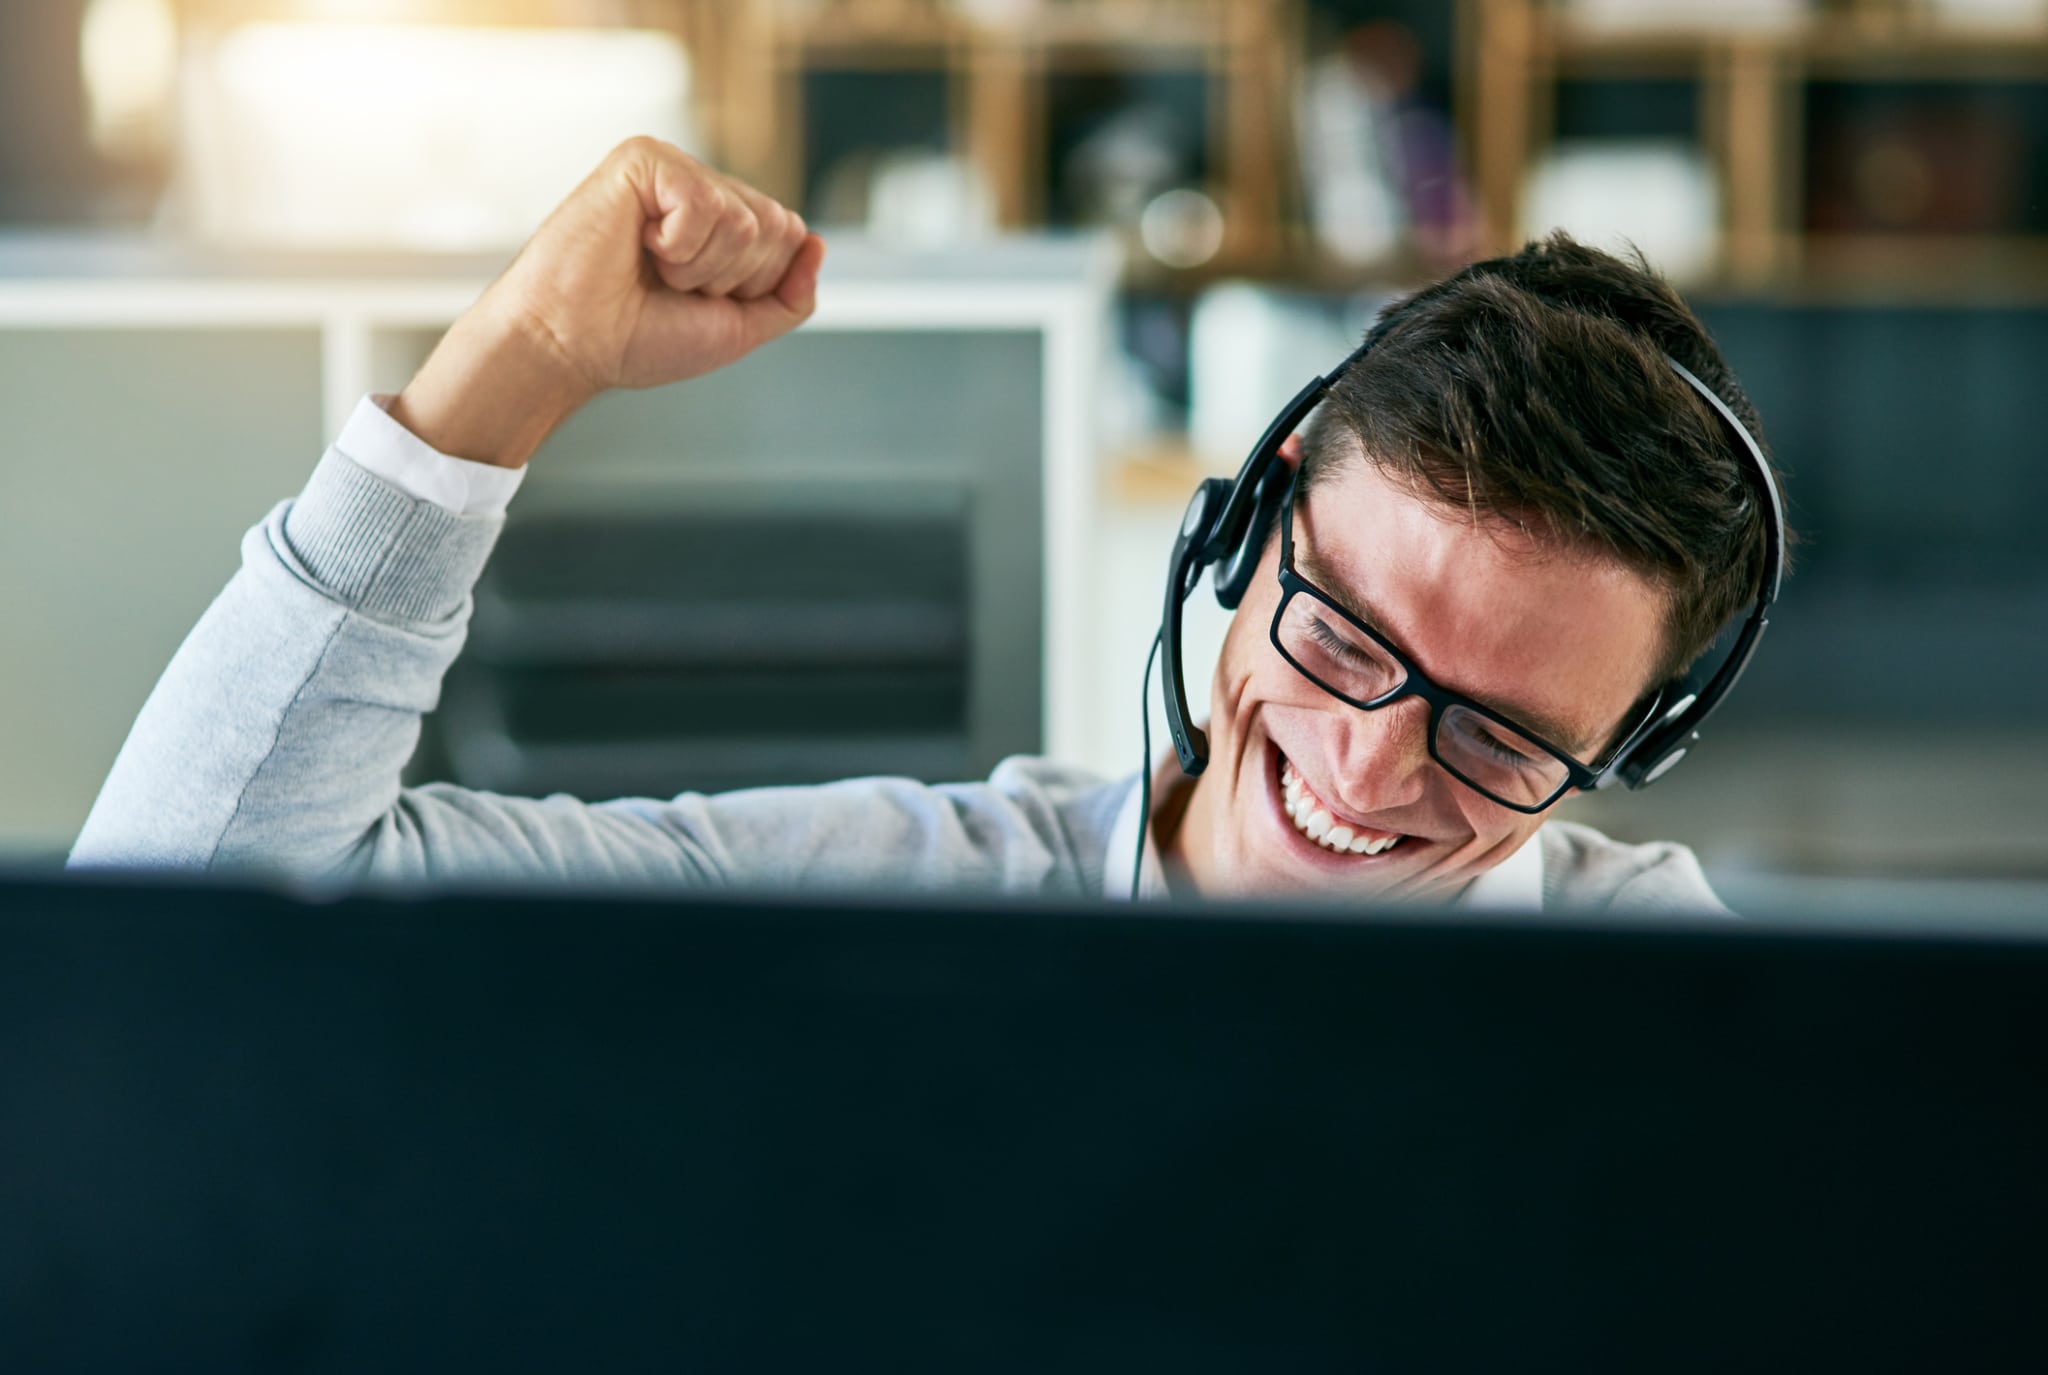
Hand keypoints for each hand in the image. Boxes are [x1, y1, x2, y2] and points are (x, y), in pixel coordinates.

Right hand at [391, 138, 825, 468]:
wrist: (573, 346)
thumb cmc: (639, 338)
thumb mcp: (738, 328)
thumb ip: (791, 294)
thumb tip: (818, 241)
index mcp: (724, 220)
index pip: (790, 236)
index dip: (754, 286)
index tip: (697, 300)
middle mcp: (702, 187)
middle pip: (777, 225)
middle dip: (733, 278)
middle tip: (672, 285)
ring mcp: (673, 169)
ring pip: (745, 219)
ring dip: (700, 267)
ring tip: (652, 268)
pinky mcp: (643, 159)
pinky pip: (705, 203)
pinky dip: (677, 246)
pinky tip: (638, 245)